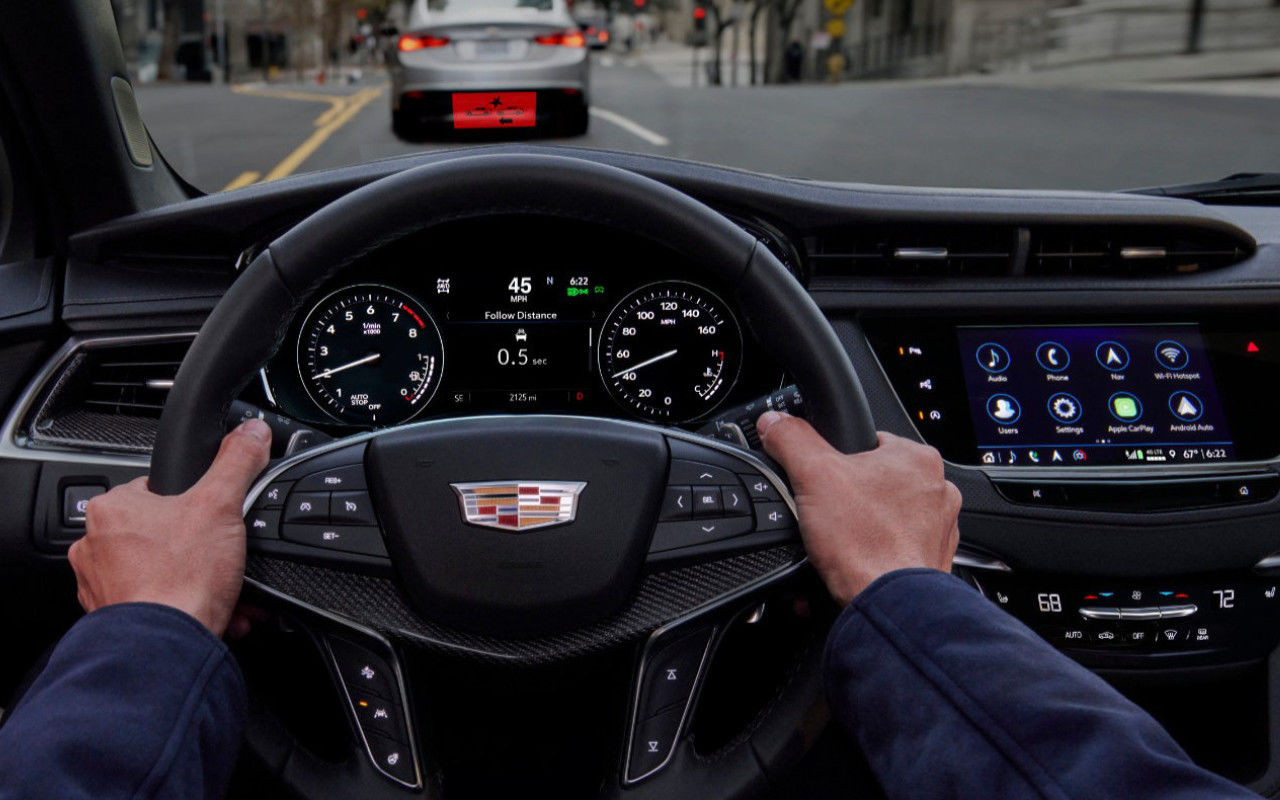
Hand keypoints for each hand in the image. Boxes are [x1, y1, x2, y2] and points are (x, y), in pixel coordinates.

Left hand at [68, 419, 271, 635]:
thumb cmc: (181, 578)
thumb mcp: (221, 504)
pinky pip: (156, 604)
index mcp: (112, 510)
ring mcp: (101, 586)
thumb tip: (251, 432)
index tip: (215, 520)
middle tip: (223, 557)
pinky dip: (185, 606)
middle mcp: (95, 547)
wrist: (168, 645)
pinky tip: (212, 611)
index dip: (195, 504)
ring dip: (195, 580)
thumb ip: (237, 462)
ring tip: (222, 588)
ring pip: (160, 571)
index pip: (158, 490)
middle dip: (199, 548)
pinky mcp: (114, 618)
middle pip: (163, 534)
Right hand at [757, 412, 960, 604]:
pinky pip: (896, 549)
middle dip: (850, 498)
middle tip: (827, 514)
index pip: (871, 442)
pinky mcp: (932, 560)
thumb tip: (776, 423)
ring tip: (840, 541)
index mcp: (918, 459)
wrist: (888, 604)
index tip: (825, 478)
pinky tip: (855, 561)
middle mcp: (937, 491)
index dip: (839, 459)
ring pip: (887, 517)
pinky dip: (875, 554)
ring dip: (863, 527)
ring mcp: (939, 529)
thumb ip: (792, 440)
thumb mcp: (812, 476)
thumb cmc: (865, 544)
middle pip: (876, 481)